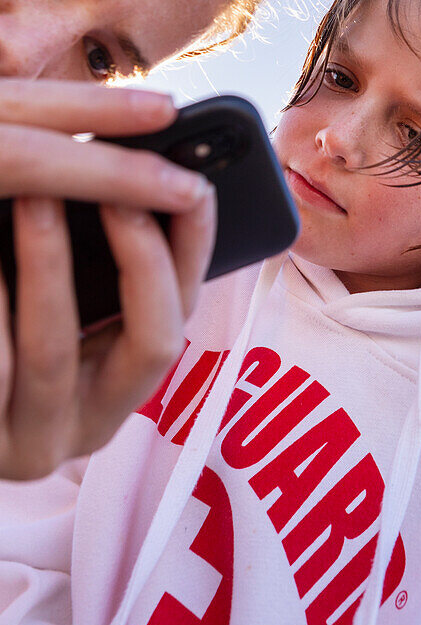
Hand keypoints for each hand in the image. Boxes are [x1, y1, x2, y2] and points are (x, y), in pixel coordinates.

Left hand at [0, 79, 216, 478]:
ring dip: (51, 263)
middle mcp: (90, 423)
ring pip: (56, 351)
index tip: (191, 182)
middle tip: (115, 185)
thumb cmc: (3, 322)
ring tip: (34, 193)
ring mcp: (34, 443)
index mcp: (121, 383)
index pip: (185, 308)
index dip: (198, 245)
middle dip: (143, 254)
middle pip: (157, 341)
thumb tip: (131, 181)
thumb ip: (95, 254)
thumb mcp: (54, 298)